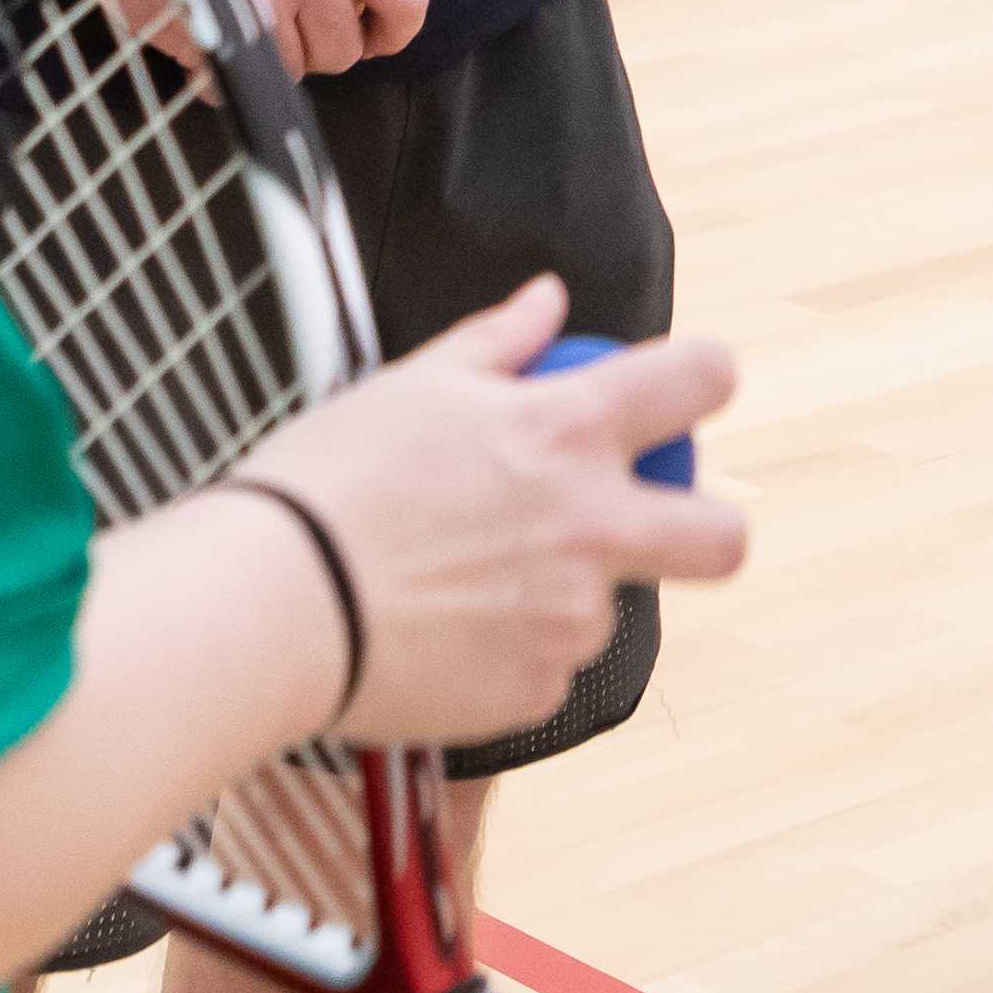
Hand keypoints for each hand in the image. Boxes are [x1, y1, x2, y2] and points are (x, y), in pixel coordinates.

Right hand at [188, 0, 433, 76]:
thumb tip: (358, 1)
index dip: (393, 30)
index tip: (374, 35)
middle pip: (342, 52)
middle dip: (315, 42)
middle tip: (282, 10)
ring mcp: (259, 4)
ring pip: (290, 70)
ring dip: (266, 53)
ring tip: (236, 4)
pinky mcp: (211, 33)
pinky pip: (233, 81)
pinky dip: (220, 68)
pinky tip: (206, 23)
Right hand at [248, 280, 752, 752]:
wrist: (270, 605)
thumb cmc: (329, 482)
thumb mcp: (412, 386)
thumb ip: (498, 343)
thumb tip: (548, 299)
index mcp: (568, 431)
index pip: (700, 380)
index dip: (704, 379)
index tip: (683, 391)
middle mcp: (593, 526)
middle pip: (722, 538)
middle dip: (709, 530)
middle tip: (653, 526)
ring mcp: (570, 619)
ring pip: (604, 609)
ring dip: (559, 597)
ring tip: (457, 586)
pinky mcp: (536, 693)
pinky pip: (542, 671)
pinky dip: (503, 657)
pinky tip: (435, 635)